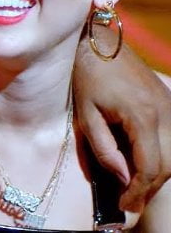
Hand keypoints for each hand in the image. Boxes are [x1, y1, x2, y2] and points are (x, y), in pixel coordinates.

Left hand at [74, 26, 170, 211]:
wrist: (101, 42)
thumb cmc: (87, 77)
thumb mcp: (86, 116)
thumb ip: (105, 149)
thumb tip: (122, 178)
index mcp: (142, 116)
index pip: (150, 166)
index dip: (138, 191)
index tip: (124, 205)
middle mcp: (165, 113)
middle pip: (169, 165)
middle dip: (149, 188)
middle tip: (127, 202)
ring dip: (157, 174)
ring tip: (131, 187)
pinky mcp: (170, 103)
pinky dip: (161, 157)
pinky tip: (140, 164)